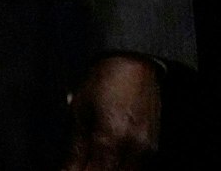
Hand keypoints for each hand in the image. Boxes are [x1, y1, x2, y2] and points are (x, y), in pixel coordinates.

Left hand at [64, 55, 160, 170]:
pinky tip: (108, 161)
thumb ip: (75, 151)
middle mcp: (133, 147)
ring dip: (106, 169)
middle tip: (79, 166)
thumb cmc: (105, 81)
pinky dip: (119, 168)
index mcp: (112, 139)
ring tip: (92, 162)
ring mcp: (146, 147)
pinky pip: (135, 167)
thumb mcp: (80, 114)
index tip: (68, 170)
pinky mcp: (152, 144)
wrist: (134, 61)